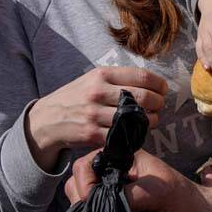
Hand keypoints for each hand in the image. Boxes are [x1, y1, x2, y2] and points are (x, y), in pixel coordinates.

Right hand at [25, 67, 167, 172]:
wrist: (48, 119)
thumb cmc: (76, 97)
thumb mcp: (92, 78)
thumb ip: (117, 79)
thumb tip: (150, 83)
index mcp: (102, 74)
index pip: (141, 76)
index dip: (159, 84)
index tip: (163, 89)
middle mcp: (98, 92)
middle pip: (143, 98)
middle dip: (158, 103)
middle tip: (159, 106)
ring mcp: (94, 114)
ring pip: (136, 119)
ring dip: (150, 122)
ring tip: (150, 120)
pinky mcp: (92, 134)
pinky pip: (122, 136)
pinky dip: (134, 136)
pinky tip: (135, 133)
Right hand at [65, 148, 206, 211]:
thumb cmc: (184, 200)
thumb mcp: (158, 192)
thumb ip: (129, 193)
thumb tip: (101, 202)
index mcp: (124, 157)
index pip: (87, 163)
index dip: (84, 181)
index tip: (90, 200)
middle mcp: (116, 171)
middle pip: (79, 179)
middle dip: (81, 195)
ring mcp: (114, 190)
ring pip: (83, 196)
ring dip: (86, 207)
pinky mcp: (116, 207)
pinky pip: (94, 210)